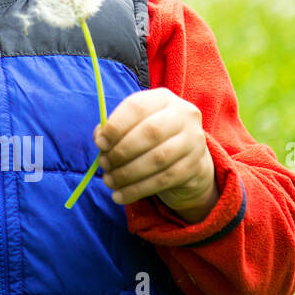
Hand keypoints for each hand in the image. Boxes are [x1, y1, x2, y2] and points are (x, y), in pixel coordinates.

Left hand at [94, 87, 217, 219]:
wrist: (187, 158)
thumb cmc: (151, 137)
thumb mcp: (133, 125)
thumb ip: (114, 128)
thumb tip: (100, 138)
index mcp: (163, 98)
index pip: (137, 107)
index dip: (116, 126)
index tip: (100, 143)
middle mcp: (184, 116)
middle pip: (150, 132)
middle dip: (122, 151)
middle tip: (104, 164)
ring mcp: (193, 141)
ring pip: (157, 159)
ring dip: (127, 173)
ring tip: (109, 181)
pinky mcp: (194, 166)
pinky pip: (163, 180)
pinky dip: (137, 189)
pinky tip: (120, 196)